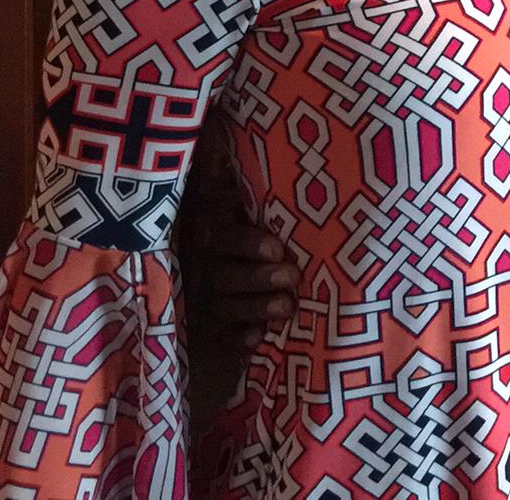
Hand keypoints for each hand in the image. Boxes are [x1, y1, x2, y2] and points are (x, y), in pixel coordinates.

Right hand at [210, 223, 297, 349]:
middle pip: (227, 276)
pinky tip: (260, 335)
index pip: (228, 239)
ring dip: (258, 306)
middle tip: (293, 276)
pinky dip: (242, 338)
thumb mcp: (282, 233)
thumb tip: (285, 171)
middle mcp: (217, 273)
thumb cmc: (287, 255)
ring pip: (226, 307)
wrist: (285, 298)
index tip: (278, 251)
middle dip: (260, 277)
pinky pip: (226, 339)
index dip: (249, 244)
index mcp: (229, 243)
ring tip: (288, 305)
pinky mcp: (223, 335)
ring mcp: (217, 305)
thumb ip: (280, 217)